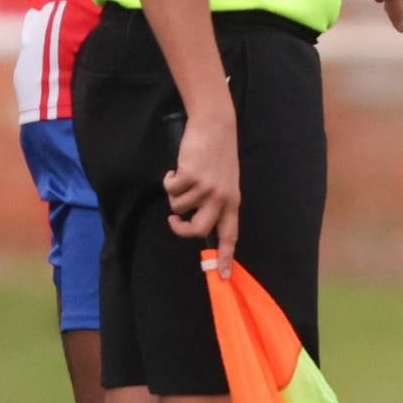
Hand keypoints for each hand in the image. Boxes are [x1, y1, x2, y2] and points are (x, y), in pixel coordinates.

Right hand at [164, 109, 241, 270]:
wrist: (215, 127)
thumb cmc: (217, 154)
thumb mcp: (224, 180)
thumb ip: (215, 200)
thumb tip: (195, 218)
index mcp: (233, 201)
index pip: (230, 235)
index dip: (225, 257)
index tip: (221, 275)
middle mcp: (221, 198)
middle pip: (198, 229)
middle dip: (181, 229)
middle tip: (174, 221)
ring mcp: (206, 188)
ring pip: (178, 207)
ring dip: (174, 193)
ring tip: (181, 178)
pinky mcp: (191, 176)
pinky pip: (171, 190)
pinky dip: (169, 180)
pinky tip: (177, 168)